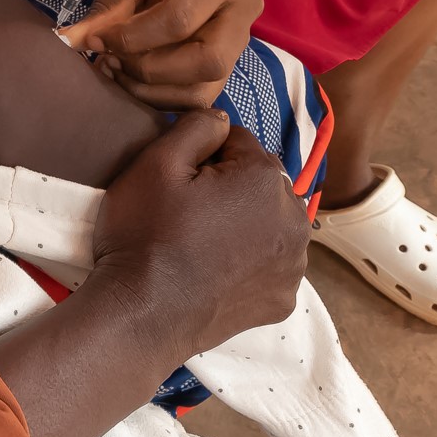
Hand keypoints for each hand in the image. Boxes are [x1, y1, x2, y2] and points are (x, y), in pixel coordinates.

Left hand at [58, 0, 262, 108]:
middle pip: (206, 63)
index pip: (178, 20)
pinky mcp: (227, 70)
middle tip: (112, 60)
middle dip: (149, 70)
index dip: (131, 38)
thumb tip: (71, 42)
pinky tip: (132, 79)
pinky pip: (195, 100)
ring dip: (150, 92)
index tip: (98, 39)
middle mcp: (240, 13)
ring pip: (202, 91)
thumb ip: (108, 8)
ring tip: (117, 71)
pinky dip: (158, 98)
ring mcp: (240, 46)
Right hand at [91, 110, 308, 358]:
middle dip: (231, 189)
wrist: (142, 316)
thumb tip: (222, 120)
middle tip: (189, 215)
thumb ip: (197, 126)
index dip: (203, 157)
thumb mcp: (155, 162)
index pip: (238, 143)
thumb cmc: (145, 236)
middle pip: (259, 183)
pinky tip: (218, 272)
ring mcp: (293, 266)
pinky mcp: (282, 299)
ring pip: (270, 223)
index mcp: (266, 179)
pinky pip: (270, 264)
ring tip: (203, 244)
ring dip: (246, 224)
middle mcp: (295, 220)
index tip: (180, 183)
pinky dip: (251, 263)